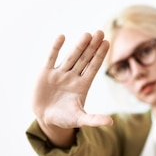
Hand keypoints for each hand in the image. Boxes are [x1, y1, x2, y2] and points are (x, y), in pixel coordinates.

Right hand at [33, 30, 112, 146]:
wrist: (45, 118)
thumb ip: (94, 120)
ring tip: (87, 34)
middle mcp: (72, 77)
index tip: (107, 43)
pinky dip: (55, 48)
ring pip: (71, 57)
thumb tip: (111, 123)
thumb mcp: (79, 119)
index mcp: (82, 85)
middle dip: (92, 46)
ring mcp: (59, 74)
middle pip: (84, 59)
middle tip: (100, 32)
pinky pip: (51, 58)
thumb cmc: (64, 119)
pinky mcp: (45, 73)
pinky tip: (62, 37)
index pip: (93, 68)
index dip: (99, 56)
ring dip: (78, 46)